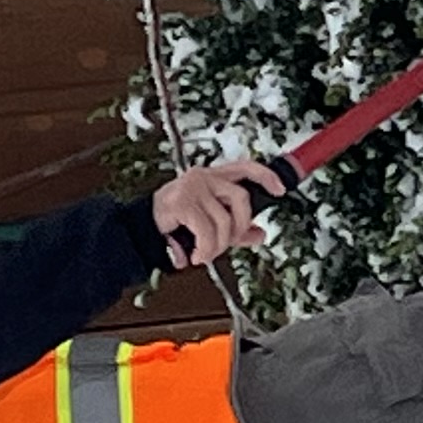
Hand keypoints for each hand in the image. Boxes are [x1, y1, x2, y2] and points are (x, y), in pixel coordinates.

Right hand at [154, 159, 288, 267]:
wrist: (142, 229)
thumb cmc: (175, 222)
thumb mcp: (211, 223)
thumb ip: (236, 229)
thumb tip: (260, 235)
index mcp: (213, 177)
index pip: (246, 168)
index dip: (266, 176)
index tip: (280, 190)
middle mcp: (203, 177)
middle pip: (241, 198)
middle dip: (240, 226)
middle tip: (229, 242)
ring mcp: (193, 187)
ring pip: (225, 220)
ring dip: (219, 245)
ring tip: (206, 253)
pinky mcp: (183, 202)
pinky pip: (207, 231)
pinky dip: (206, 249)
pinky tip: (196, 255)